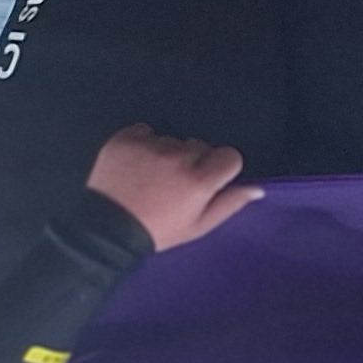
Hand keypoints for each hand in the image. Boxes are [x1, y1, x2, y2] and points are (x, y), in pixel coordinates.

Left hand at [86, 125, 258, 251]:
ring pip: (172, 140)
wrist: (106, 231)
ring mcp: (150, 146)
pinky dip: (143, 143)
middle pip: (200, 146)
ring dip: (167, 153)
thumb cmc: (158, 230)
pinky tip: (136, 163)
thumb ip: (229, 204)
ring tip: (150, 176)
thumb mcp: (198, 226)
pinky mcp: (125, 140)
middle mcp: (178, 157)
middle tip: (174, 184)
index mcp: (199, 180)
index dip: (220, 168)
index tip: (206, 182)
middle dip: (193, 160)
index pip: (229, 156)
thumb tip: (257, 188)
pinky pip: (145, 131)